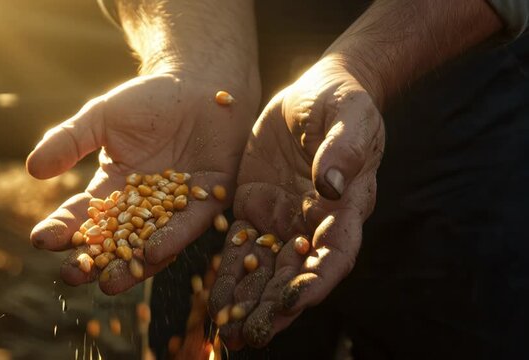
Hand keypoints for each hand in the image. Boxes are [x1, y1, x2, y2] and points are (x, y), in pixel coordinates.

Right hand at [27, 72, 257, 293]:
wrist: (199, 82)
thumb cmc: (148, 100)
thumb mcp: (100, 117)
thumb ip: (69, 141)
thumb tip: (32, 169)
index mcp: (115, 188)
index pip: (85, 215)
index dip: (63, 228)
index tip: (40, 239)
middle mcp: (145, 206)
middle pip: (115, 241)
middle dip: (93, 260)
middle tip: (71, 276)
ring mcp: (177, 206)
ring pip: (151, 243)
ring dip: (130, 265)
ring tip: (107, 283)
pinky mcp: (210, 198)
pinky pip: (190, 224)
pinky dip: (172, 239)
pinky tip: (154, 252)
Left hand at [209, 55, 384, 347]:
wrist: (315, 91)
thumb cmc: (342, 102)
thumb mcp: (349, 117)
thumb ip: (343, 150)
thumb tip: (331, 185)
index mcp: (345, 207)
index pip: (335, 254)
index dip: (317, 281)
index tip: (293, 303)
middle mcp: (314, 223)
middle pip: (296, 274)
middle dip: (275, 307)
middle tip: (251, 337)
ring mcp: (283, 219)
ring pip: (265, 270)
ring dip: (247, 302)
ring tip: (226, 333)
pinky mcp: (254, 208)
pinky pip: (240, 248)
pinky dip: (228, 276)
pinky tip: (212, 301)